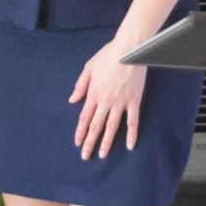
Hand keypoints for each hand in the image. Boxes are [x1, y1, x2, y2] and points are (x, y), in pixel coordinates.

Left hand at [69, 38, 147, 158]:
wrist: (129, 49)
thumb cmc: (108, 55)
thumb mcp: (89, 67)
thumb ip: (80, 85)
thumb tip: (72, 100)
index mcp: (94, 93)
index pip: (85, 118)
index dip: (80, 132)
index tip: (77, 143)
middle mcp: (105, 101)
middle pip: (96, 126)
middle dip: (90, 142)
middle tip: (85, 156)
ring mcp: (120, 103)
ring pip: (112, 127)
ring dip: (107, 142)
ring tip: (103, 155)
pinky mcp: (134, 101)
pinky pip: (133, 121)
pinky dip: (132, 134)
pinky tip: (130, 146)